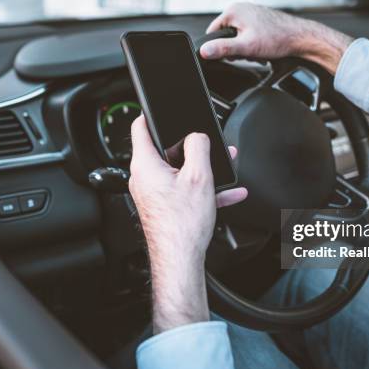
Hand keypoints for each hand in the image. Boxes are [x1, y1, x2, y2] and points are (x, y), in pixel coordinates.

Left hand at [129, 116, 246, 332]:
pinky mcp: (165, 206)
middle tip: (209, 144)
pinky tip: (228, 192)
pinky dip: (203, 188)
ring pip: (179, 170)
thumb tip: (197, 137)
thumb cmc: (182, 225)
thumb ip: (199, 147)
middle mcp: (145, 178)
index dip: (152, 114)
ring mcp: (154, 193)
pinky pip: (184, 189)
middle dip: (192, 146)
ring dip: (202, 168)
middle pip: (166, 149)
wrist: (181, 260)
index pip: (140, 127)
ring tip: (225, 167)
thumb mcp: (199, 176)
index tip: (162, 108)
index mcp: (146, 165)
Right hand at [200, 2, 353, 74]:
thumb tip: (204, 51)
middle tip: (250, 53)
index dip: (220, 49)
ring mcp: (251, 14)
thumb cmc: (278, 39)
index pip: (212, 33)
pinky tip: (264, 49)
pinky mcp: (259, 22)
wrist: (300, 38)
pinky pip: (248, 37)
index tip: (234, 55)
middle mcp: (241, 9)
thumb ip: (223, 49)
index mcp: (233, 11)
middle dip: (235, 49)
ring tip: (259, 50)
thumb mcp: (246, 47)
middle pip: (226, 36)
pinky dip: (254, 46)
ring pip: (238, 38)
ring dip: (246, 49)